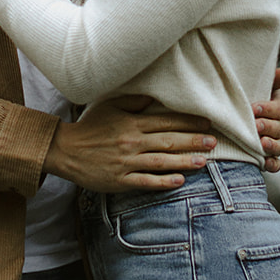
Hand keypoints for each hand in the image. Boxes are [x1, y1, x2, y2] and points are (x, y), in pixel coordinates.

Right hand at [44, 96, 216, 192]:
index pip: (166, 121)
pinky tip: (179, 181)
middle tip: (214, 142)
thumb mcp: (109, 106)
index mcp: (131, 123)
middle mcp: (132, 142)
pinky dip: (163, 182)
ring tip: (204, 161)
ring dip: (184, 162)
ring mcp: (126, 162)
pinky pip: (145, 181)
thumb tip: (154, 98)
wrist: (66, 150)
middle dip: (193, 141)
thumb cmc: (89, 126)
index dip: (189, 122)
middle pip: (169, 141)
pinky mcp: (120, 180)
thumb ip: (133, 102)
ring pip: (161, 162)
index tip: (207, 123)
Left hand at [253, 66, 279, 173]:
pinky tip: (266, 163)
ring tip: (261, 143)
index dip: (268, 109)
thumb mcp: (266, 87)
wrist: (256, 117)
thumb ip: (273, 80)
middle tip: (255, 126)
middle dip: (268, 127)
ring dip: (271, 145)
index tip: (254, 108)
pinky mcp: (272, 156)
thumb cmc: (259, 98)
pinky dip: (273, 164)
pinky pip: (276, 163)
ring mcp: (278, 143)